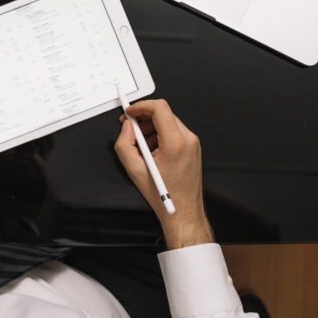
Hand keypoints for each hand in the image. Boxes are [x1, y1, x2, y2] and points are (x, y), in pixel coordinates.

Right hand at [114, 99, 212, 248]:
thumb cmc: (165, 195)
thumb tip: (126, 128)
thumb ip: (124, 144)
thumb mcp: (135, 171)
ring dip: (151, 128)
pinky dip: (160, 135)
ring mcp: (193, 143)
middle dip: (144, 118)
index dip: (141, 106)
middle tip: (130, 128)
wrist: (183, 211)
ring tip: (141, 145)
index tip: (130, 112)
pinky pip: (174, 131)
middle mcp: (188, 140)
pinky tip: (152, 151)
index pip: (159, 108)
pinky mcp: (193, 147)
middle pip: (163, 113)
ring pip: (168, 121)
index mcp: (175, 143)